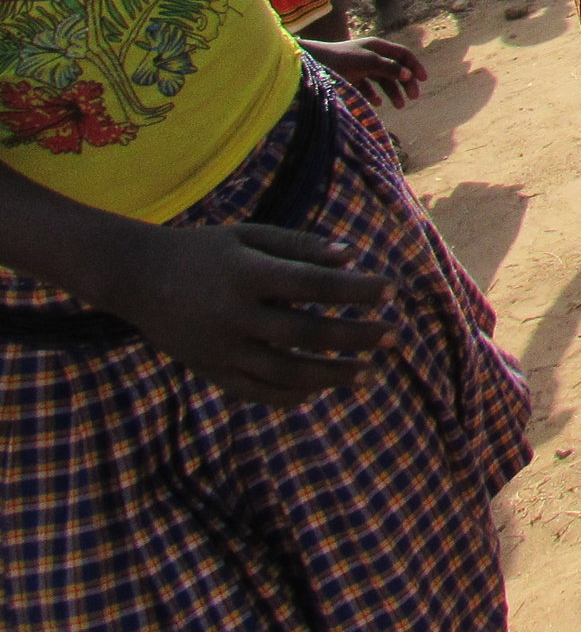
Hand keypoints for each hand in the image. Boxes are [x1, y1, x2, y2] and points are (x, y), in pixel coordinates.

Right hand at [103, 222, 395, 406]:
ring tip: (368, 372)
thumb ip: (301, 246)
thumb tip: (352, 255)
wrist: (136, 277)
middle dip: (355, 337)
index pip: (314, 284)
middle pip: (307, 333)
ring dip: (332, 374)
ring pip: (286, 371)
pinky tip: (319, 390)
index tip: (392, 290)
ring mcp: (221, 349)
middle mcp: (235, 315)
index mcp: (248, 274)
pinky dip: (290, 395)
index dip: (355, 289)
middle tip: (394, 336)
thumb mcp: (250, 235)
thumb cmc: (204, 250)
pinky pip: (256, 392)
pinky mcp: (210, 371)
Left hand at [299, 35, 427, 108]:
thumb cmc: (339, 60)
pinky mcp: (349, 78)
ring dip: (393, 92)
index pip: (402, 54)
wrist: (310, 65)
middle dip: (405, 82)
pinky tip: (377, 103)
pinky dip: (374, 95)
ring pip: (382, 80)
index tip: (423, 80)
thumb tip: (408, 75)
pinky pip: (367, 87)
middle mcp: (370, 55)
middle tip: (413, 97)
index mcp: (377, 46)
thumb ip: (389, 68)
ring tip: (399, 106)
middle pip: (395, 68)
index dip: (414, 65)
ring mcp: (360, 67)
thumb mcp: (367, 62)